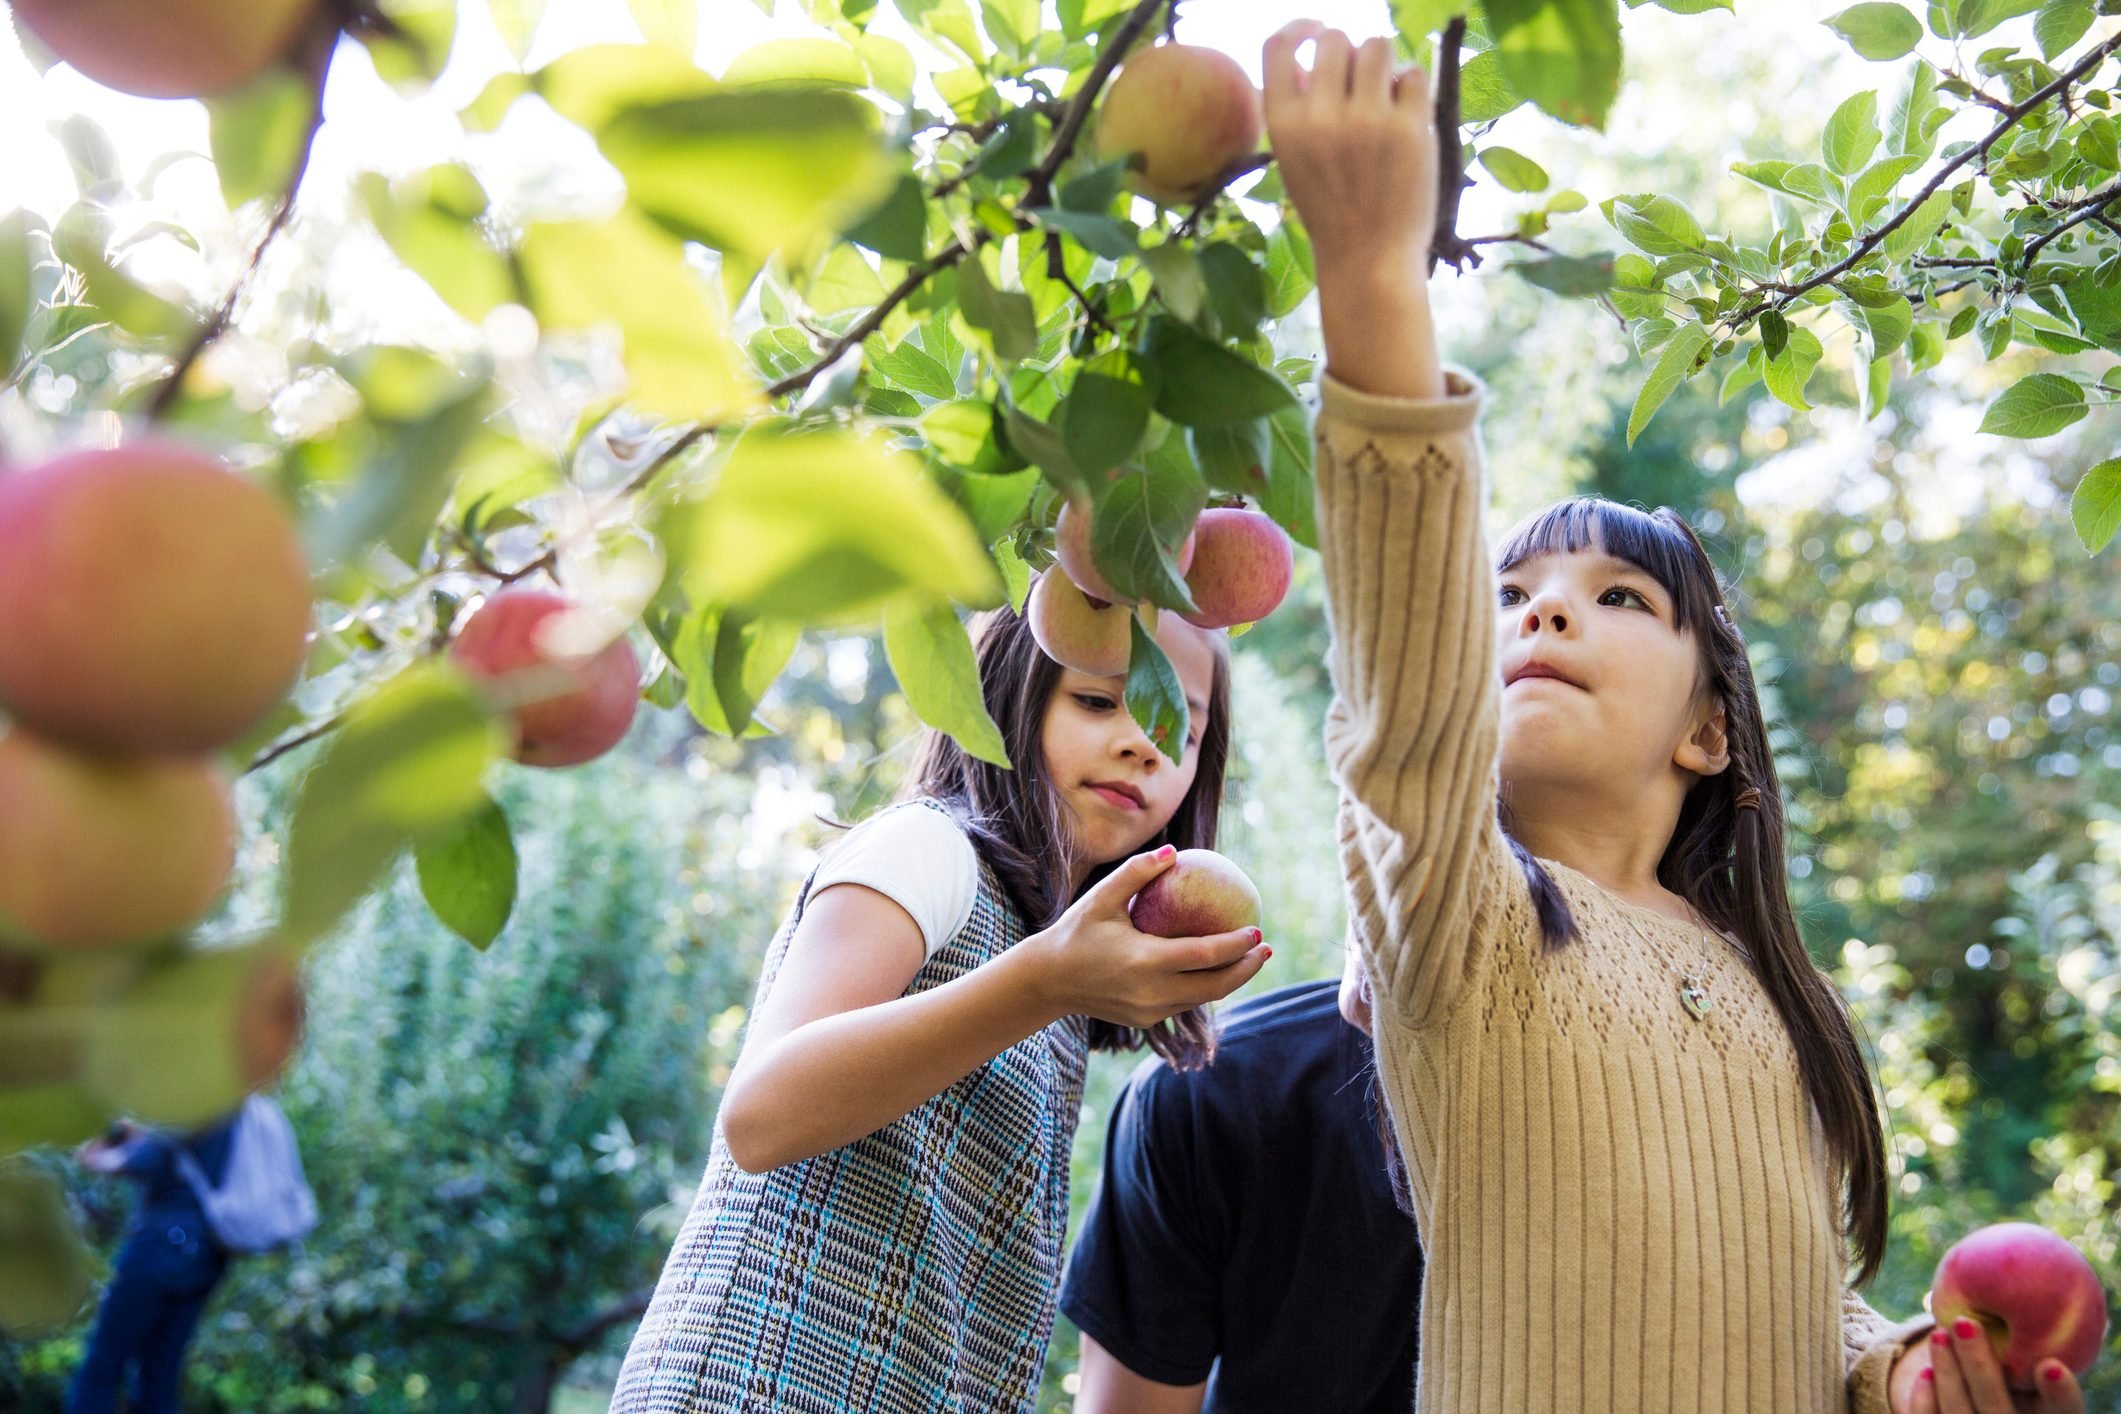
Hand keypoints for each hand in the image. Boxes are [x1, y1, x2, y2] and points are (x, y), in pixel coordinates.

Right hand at [1027, 844, 1269, 1026]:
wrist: (1047, 981)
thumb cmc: (1075, 932)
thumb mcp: (1100, 898)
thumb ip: (1137, 873)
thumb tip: (1175, 851)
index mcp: (1144, 961)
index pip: (1205, 955)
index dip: (1236, 946)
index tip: (1258, 930)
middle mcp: (1151, 992)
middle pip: (1216, 986)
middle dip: (1247, 968)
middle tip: (1265, 947)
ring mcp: (1150, 1012)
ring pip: (1203, 998)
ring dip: (1230, 980)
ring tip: (1250, 958)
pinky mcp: (1146, 1021)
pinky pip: (1185, 1003)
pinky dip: (1205, 987)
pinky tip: (1216, 968)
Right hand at [1262, 22, 1437, 284]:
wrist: (1368, 260)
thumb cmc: (1331, 210)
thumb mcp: (1294, 162)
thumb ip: (1299, 112)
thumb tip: (1316, 58)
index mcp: (1283, 126)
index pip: (1279, 47)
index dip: (1301, 29)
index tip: (1316, 32)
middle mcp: (1321, 117)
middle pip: (1336, 40)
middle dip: (1350, 53)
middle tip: (1362, 83)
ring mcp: (1367, 120)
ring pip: (1378, 46)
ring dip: (1384, 64)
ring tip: (1386, 96)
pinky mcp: (1409, 128)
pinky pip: (1414, 74)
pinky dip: (1412, 87)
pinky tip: (1408, 114)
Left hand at [1889, 1321, 2083, 1413]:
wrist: (1969, 1400)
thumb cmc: (2005, 1361)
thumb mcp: (2022, 1350)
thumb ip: (2028, 1327)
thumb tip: (2016, 1257)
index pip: (2063, 1413)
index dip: (2062, 1395)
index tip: (2050, 1365)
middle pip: (2000, 1412)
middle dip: (1982, 1370)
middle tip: (1965, 1324)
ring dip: (1950, 1375)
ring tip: (1939, 1333)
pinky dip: (1926, 1403)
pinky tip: (1924, 1374)